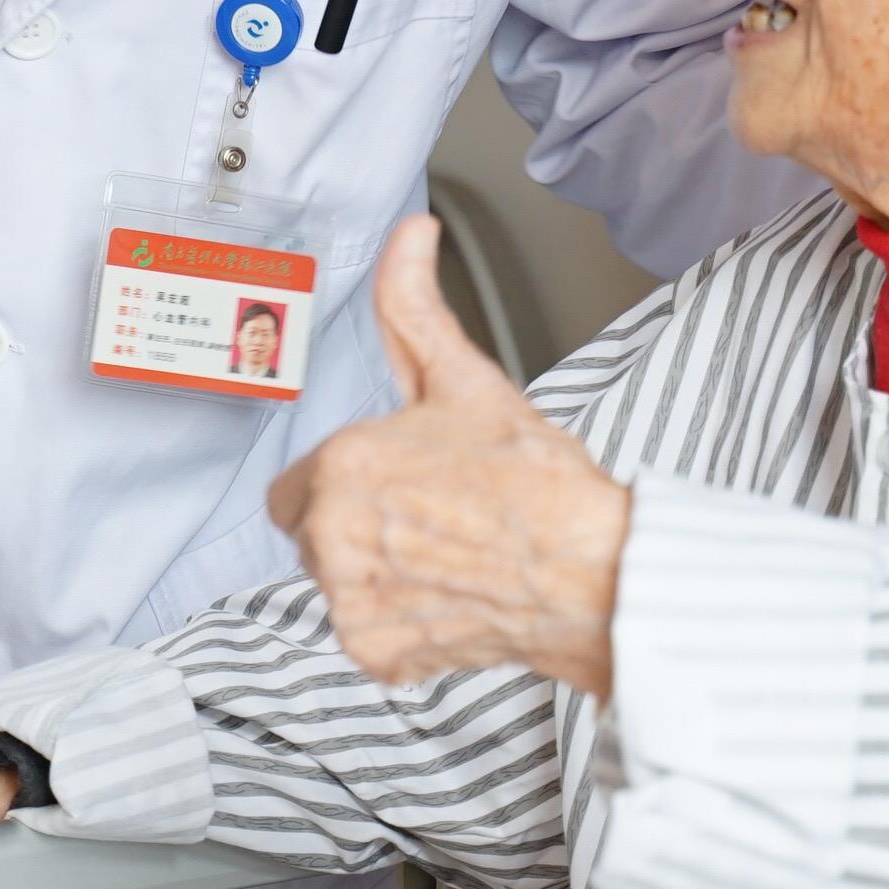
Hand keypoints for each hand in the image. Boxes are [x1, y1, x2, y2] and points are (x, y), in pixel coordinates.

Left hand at [266, 216, 630, 695]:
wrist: (591, 574)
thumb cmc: (536, 483)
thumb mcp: (468, 379)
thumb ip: (416, 304)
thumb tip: (410, 234)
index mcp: (344, 466)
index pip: (296, 485)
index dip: (345, 481)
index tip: (398, 483)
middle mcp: (334, 538)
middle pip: (312, 533)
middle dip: (357, 524)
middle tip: (430, 516)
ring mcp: (353, 602)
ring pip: (337, 582)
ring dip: (376, 571)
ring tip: (446, 554)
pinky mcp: (376, 653)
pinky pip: (365, 632)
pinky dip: (399, 619)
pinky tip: (450, 593)